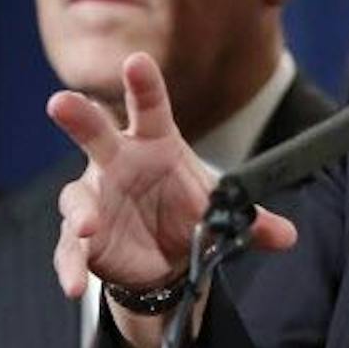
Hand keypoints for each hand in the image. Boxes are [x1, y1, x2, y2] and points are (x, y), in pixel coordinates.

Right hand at [46, 53, 298, 302]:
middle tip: (60, 102)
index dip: (143, 85)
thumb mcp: (217, 212)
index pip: (149, 108)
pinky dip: (72, 267)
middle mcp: (116, 163)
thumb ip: (251, 222)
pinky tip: (77, 285)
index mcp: (154, 143)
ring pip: (77, 198)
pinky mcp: (82, 238)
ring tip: (89, 228)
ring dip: (82, 212)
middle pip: (95, 135)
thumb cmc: (183, 211)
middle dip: (79, 117)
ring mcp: (93, 199)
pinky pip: (70, 250)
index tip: (136, 62)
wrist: (162, 256)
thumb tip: (288, 236)